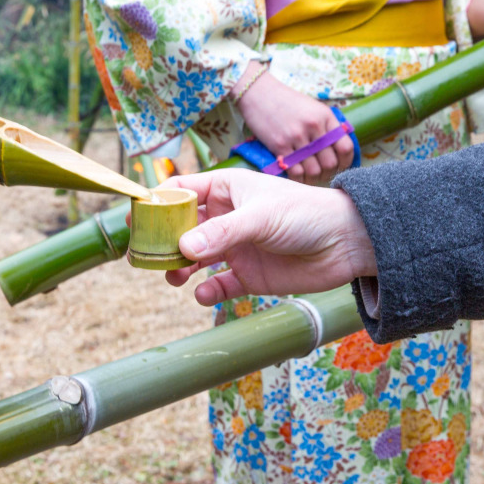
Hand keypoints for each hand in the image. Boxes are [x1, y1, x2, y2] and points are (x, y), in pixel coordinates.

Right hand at [162, 170, 375, 305]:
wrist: (347, 243)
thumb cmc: (307, 213)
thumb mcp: (261, 216)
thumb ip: (222, 233)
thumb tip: (183, 248)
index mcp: (226, 190)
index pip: (182, 191)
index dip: (157, 202)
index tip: (136, 218)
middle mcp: (227, 218)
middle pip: (181, 229)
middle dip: (163, 243)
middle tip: (147, 259)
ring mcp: (236, 247)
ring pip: (194, 259)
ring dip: (179, 268)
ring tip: (175, 277)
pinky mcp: (249, 275)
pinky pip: (218, 285)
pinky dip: (207, 291)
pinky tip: (204, 294)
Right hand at [234, 68, 354, 185]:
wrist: (258, 93)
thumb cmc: (287, 102)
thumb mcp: (313, 108)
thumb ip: (327, 127)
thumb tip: (339, 151)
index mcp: (325, 117)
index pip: (346, 147)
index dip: (346, 162)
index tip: (341, 167)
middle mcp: (313, 127)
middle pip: (330, 163)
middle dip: (329, 173)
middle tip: (323, 175)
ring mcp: (296, 137)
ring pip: (314, 171)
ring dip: (314, 179)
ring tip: (310, 177)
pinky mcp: (279, 146)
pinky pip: (295, 172)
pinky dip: (299, 179)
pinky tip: (298, 177)